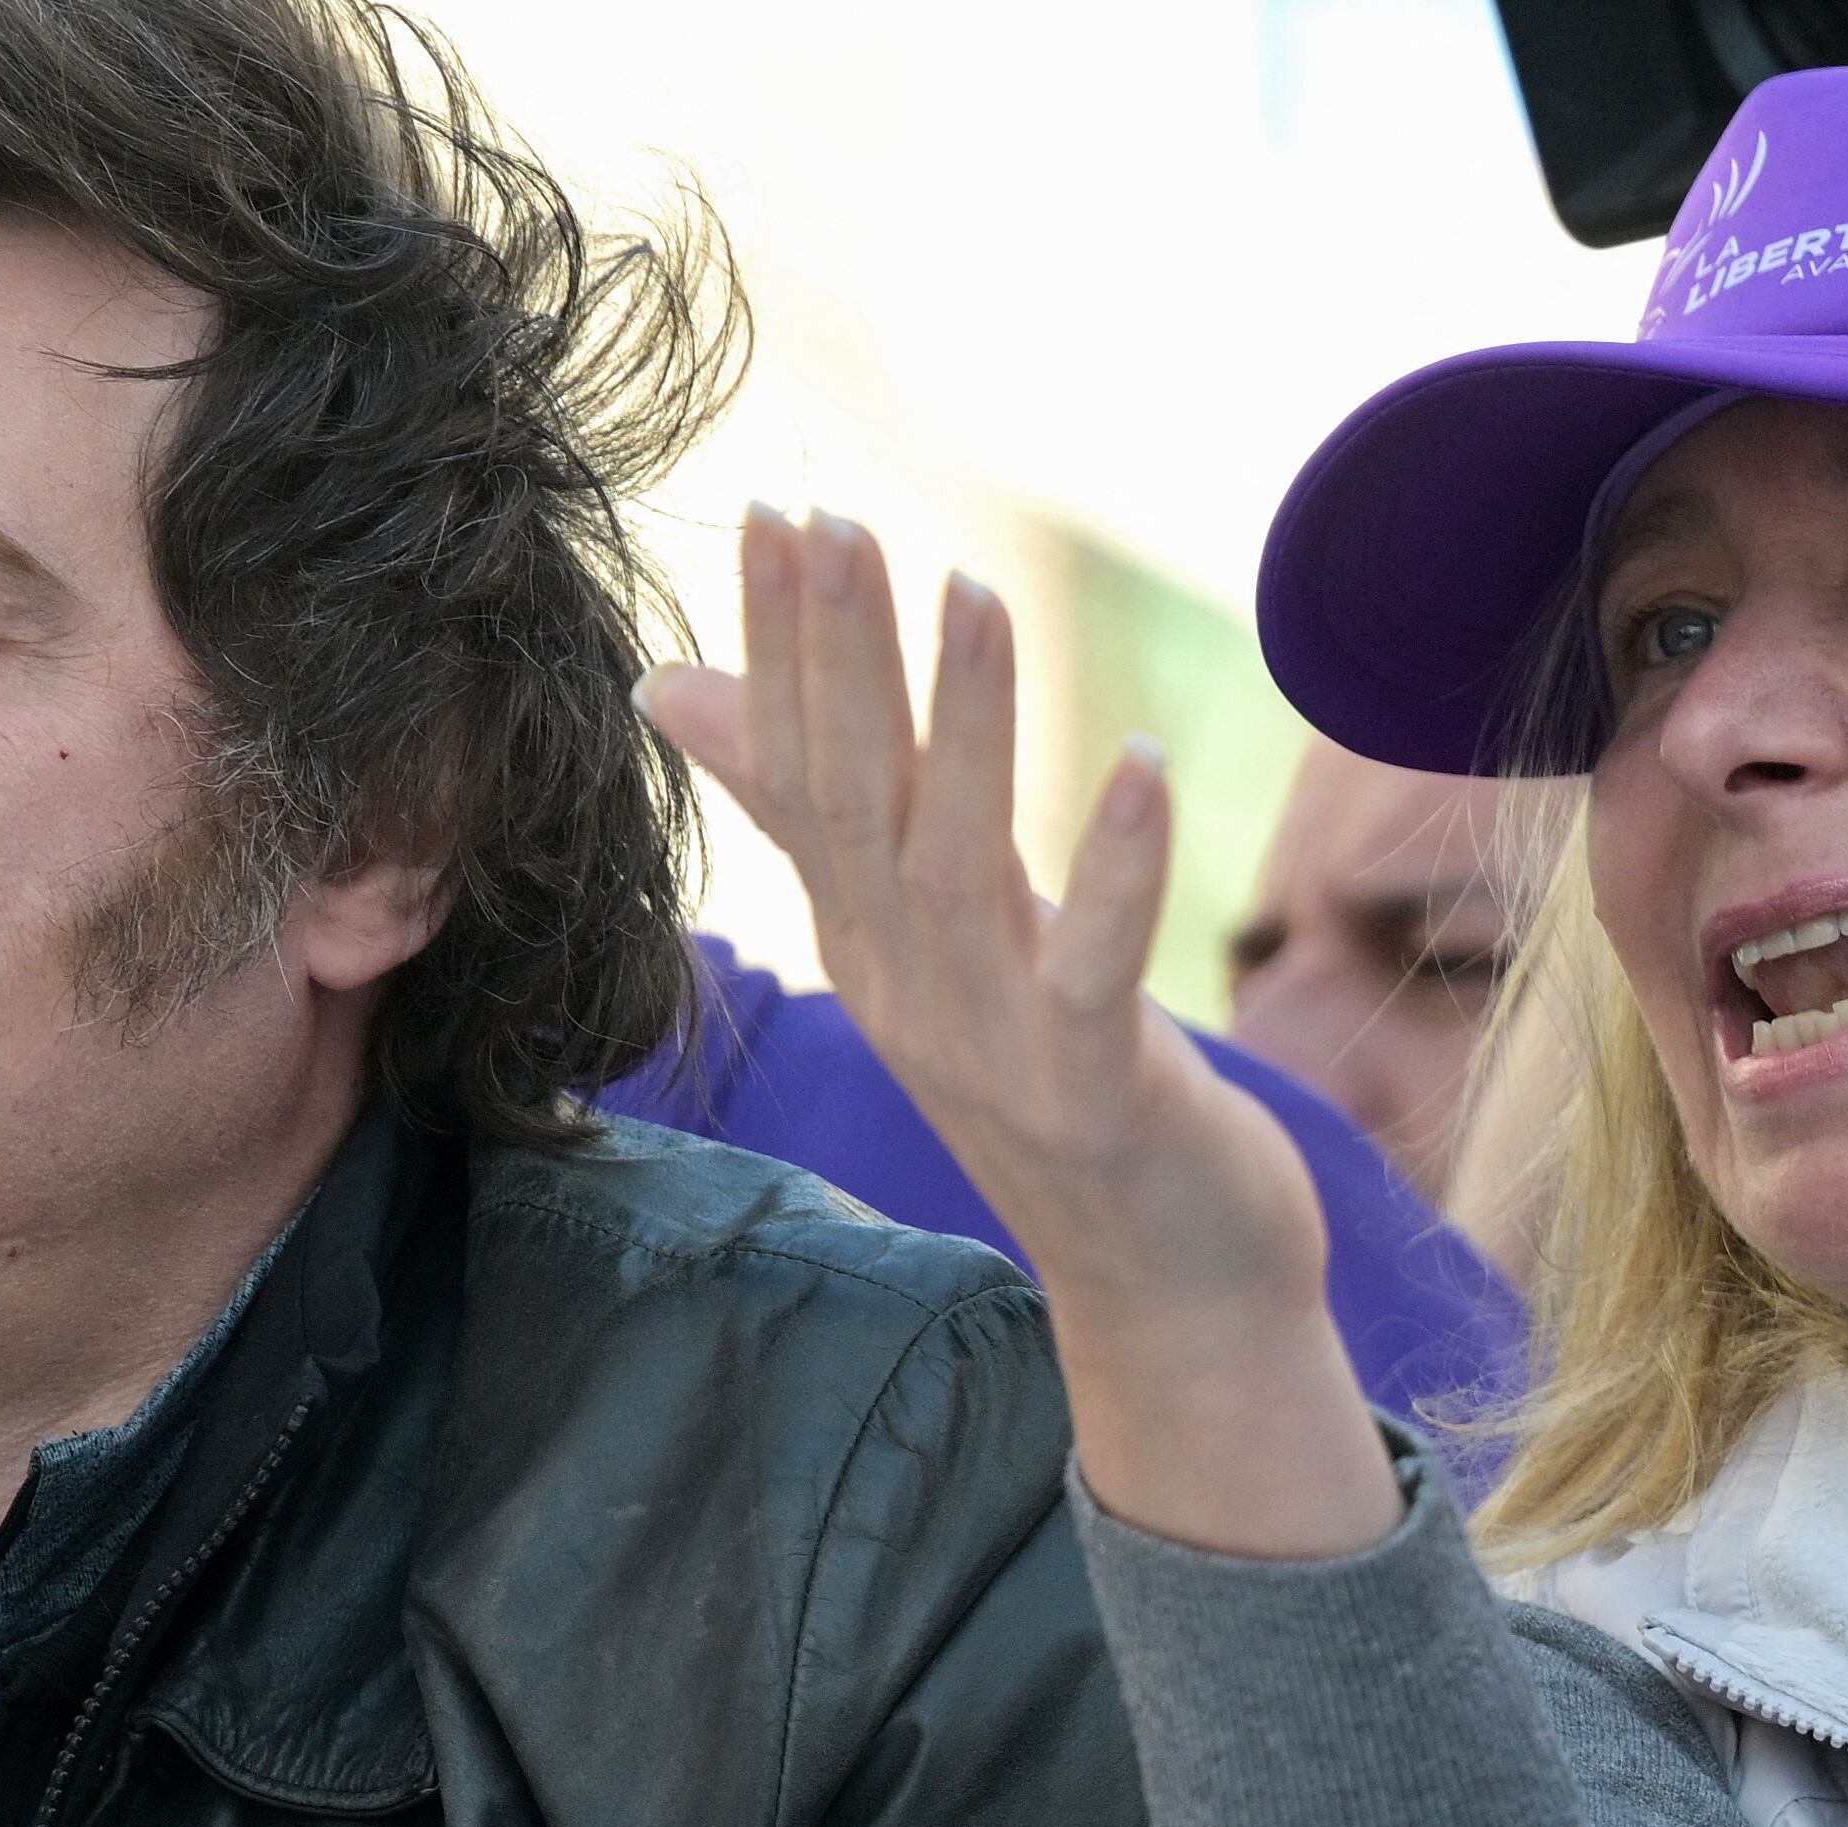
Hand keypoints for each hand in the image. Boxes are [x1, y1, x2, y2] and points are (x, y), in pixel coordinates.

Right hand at [638, 506, 1403, 1556]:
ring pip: (954, 872)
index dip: (789, 647)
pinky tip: (1138, 763)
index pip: (806, 776)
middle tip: (824, 522)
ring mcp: (992, 1050)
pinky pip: (1091, 970)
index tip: (779, 510)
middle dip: (838, 663)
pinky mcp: (1093, 1093)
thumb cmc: (1064, 1100)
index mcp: (869, 949)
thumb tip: (677, 689)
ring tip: (972, 594)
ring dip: (961, 732)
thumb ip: (824, 821)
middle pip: (852, 808)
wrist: (1170, 1295)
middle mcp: (907, 993)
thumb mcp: (934, 946)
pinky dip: (1111, 866)